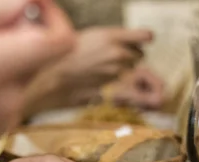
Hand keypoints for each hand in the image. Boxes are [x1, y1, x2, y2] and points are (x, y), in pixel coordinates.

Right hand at [0, 0, 73, 161]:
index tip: (33, 9)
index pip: (59, 42)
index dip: (55, 19)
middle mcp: (6, 99)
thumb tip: (31, 5)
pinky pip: (11, 96)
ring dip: (6, 62)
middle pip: (40, 56)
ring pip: (24, 76)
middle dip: (20, 37)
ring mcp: (4, 120)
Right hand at [24, 26, 152, 113]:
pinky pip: (120, 83)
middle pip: (140, 55)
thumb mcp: (91, 36)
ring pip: (131, 70)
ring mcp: (115, 73)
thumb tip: (128, 40)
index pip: (145, 37)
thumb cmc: (67, 53)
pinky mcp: (111, 87)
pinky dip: (115, 82)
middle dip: (131, 56)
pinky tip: (99, 78)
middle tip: (114, 56)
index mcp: (112, 36)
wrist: (53, 75)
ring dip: (123, 69)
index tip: (143, 40)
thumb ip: (112, 38)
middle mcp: (118, 54)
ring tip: (103, 68)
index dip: (144, 39)